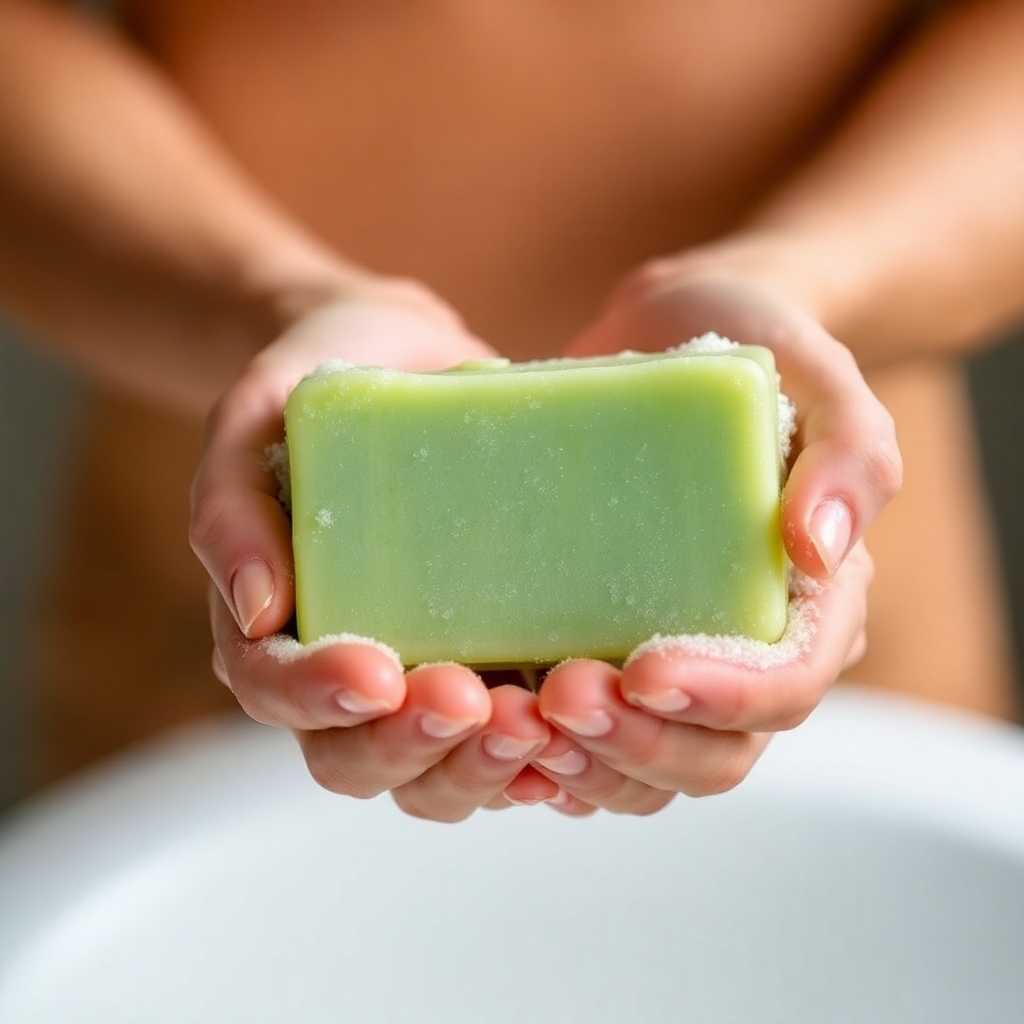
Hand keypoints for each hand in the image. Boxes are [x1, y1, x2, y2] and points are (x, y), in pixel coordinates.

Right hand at [190, 278, 555, 821]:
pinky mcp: (499, 665)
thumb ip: (233, 503)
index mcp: (277, 624)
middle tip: (474, 703)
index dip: (320, 697)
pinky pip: (513, 747)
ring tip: (540, 724)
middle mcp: (350, 670)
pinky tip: (581, 742)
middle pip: (357, 760)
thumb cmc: (324, 382)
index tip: (377, 674)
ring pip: (437, 775)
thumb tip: (256, 610)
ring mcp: (426, 677)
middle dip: (414, 747)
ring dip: (484, 767)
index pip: (276, 690)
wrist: (414, 360)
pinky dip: (546, 762)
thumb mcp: (257, 415)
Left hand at [529, 256, 899, 814]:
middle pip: (710, 756)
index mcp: (808, 608)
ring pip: (642, 770)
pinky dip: (543, 758)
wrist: (667, 341)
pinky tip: (496, 730)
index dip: (723, 699)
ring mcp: (670, 664)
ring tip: (516, 721)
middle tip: (559, 697)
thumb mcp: (818, 377)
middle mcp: (741, 655)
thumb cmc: (755, 355)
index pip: (785, 688)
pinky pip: (583, 745)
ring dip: (581, 764)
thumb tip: (822, 548)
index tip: (645, 670)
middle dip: (636, 744)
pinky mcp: (603, 653)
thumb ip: (848, 453)